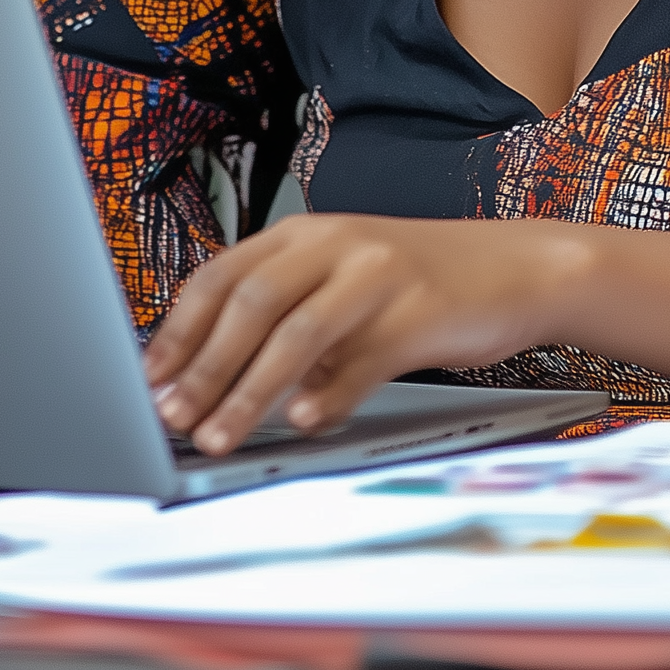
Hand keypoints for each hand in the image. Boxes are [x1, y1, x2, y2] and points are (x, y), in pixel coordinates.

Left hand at [142, 214, 570, 454]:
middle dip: (205, 366)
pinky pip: (364, 359)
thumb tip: (212, 375)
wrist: (517, 267)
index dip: (180, 328)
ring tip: (219, 435)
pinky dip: (331, 394)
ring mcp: (379, 274)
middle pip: (252, 302)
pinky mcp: (419, 312)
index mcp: (307, 233)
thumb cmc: (420, 281)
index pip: (223, 275)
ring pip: (299, 332)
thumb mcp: (344, 278)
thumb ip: (288, 312)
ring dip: (250, 391)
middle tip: (174, 416)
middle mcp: (337, 244)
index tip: (151, 378)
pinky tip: (306, 422)